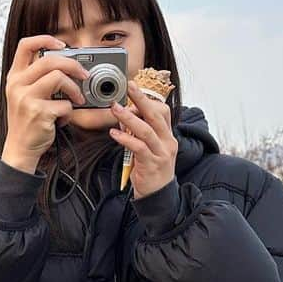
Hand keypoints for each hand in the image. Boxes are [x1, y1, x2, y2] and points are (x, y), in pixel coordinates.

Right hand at [2, 34, 90, 169]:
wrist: (20, 148)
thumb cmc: (28, 120)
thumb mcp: (24, 94)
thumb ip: (38, 78)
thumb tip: (69, 64)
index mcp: (14, 77)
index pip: (25, 45)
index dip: (45, 39)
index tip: (62, 45)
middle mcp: (17, 84)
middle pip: (49, 60)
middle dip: (73, 65)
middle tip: (84, 75)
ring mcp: (26, 98)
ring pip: (59, 77)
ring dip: (75, 89)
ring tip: (78, 100)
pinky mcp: (38, 113)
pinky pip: (64, 105)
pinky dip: (69, 113)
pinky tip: (62, 120)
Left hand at [109, 81, 176, 199]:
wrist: (158, 195)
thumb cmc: (151, 169)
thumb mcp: (149, 147)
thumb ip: (139, 132)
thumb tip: (124, 116)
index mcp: (167, 135)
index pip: (163, 111)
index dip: (148, 99)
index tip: (133, 89)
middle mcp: (168, 142)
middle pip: (156, 115)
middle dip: (141, 99)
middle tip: (128, 86)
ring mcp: (161, 153)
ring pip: (146, 130)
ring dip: (129, 117)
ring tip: (115, 109)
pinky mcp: (152, 164)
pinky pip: (138, 147)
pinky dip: (126, 138)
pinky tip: (114, 134)